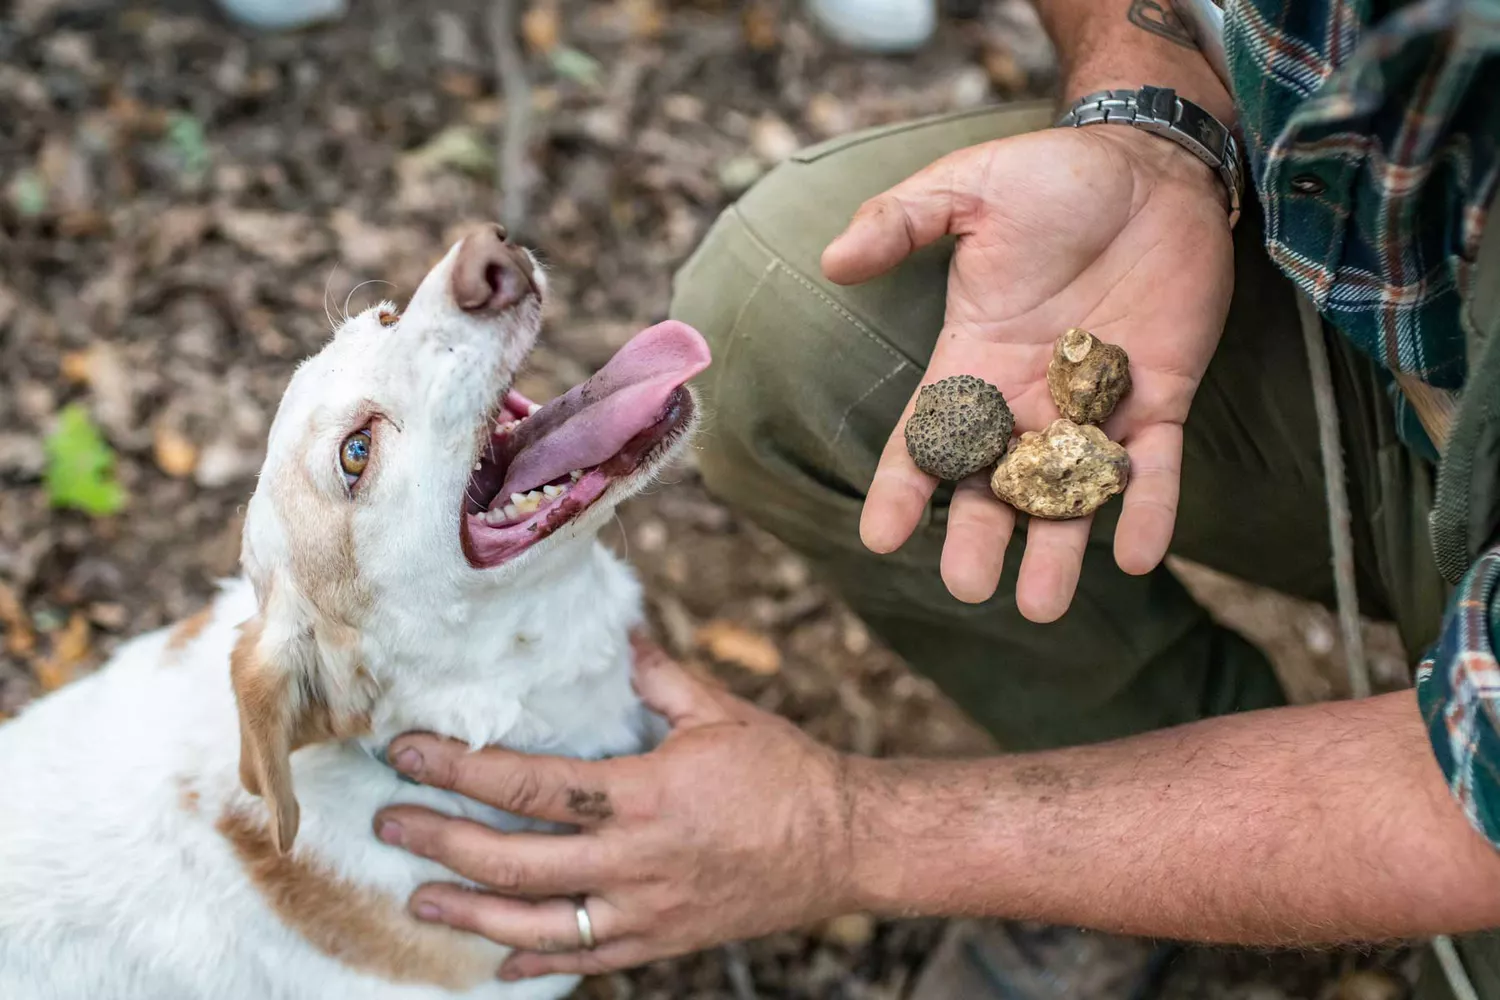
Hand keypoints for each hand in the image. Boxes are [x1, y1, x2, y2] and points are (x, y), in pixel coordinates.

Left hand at [372, 639, 855, 978]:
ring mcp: (648, 911)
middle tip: (391, 821)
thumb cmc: (784, 773)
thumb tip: (612, 633)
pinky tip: (494, 965)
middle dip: (442, 841)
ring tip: (417, 900)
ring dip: (469, 914)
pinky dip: (534, 965)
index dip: (460, 769)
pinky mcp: (664, 941)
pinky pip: (588, 961)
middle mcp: (637, 861)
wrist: (845, 845)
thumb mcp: (719, 711)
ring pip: (538, 925)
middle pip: (515, 862)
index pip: (530, 784)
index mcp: (646, 794)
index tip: (408, 753)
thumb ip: (655, 675)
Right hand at [824, 126, 1233, 618]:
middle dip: (980, 536)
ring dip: (1058, 549)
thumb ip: (899, 221)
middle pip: (995, 484)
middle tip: (967, 587)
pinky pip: (1155, 468)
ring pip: (1071, 494)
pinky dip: (1148, 509)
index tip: (881, 538)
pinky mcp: (1163, 399)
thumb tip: (832, 260)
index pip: (929, 436)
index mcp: (973, 359)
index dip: (904, 487)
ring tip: (1043, 607)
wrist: (1152, 163)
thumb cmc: (1054, 176)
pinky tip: (1139, 555)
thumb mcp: (966, 187)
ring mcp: (1095, 406)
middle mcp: (1027, 398)